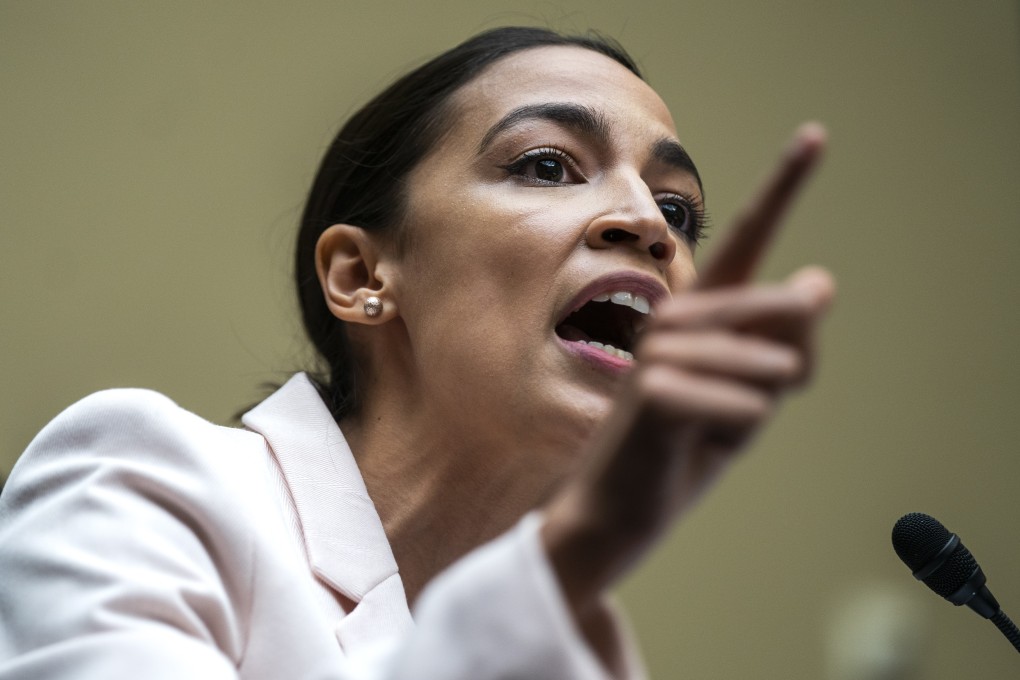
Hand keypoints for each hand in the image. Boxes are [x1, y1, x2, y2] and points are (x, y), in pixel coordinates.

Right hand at [542, 123, 835, 613]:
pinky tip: (694, 445)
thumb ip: (784, 340)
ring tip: (707, 429)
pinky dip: (738, 433)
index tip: (815, 134)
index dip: (783, 185)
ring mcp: (660, 345)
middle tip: (738, 406)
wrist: (622, 509)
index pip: (747, 240)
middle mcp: (677, 311)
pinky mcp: (653, 386)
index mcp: (700, 308)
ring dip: (757, 408)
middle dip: (788, 371)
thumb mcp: (750, 394)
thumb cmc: (685, 448)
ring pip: (774, 365)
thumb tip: (818, 282)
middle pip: (790, 314)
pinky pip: (750, 405)